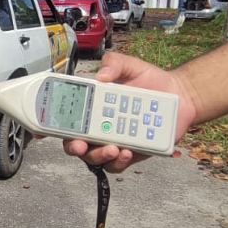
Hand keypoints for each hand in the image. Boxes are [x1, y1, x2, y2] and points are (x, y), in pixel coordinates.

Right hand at [63, 52, 197, 172]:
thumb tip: (102, 75)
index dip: (52, 125)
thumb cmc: (151, 81)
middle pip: (75, 143)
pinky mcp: (129, 154)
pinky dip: (119, 161)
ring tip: (113, 148)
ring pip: (94, 158)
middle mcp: (97, 127)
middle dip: (74, 146)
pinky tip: (127, 151)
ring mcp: (111, 142)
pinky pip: (117, 165)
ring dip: (99, 155)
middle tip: (80, 144)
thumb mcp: (131, 65)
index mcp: (92, 106)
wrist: (180, 96)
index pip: (66, 117)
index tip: (47, 130)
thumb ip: (115, 62)